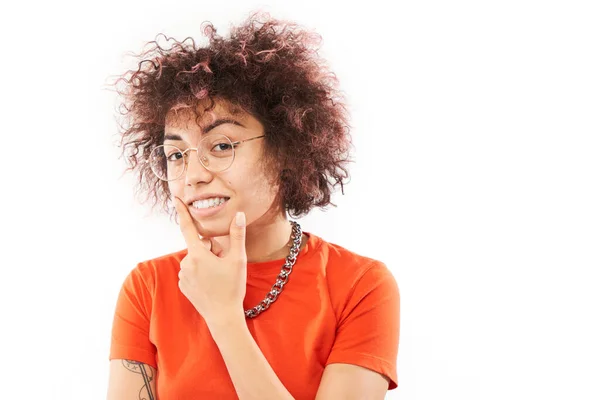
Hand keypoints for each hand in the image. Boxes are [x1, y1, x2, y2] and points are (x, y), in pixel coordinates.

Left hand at [173, 196, 246, 325]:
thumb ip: (237, 235)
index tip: (175, 198)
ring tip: (218, 277)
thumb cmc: (232, 288)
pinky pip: (192, 271)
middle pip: (199, 246)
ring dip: (207, 262)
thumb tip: (239, 215)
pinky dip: (201, 273)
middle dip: (211, 250)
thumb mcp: (238, 260)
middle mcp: (186, 264)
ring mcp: (183, 276)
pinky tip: (211, 284)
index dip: (182, 212)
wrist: (223, 317)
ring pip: (196, 259)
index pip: (188, 227)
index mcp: (198, 255)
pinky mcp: (183, 286)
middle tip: (224, 265)